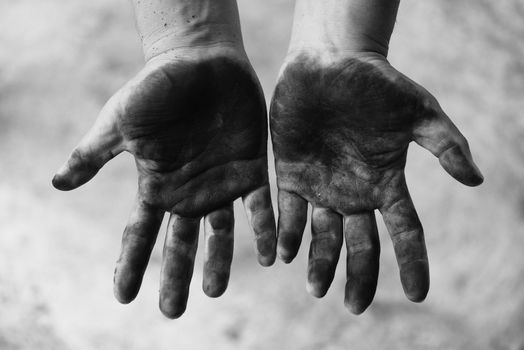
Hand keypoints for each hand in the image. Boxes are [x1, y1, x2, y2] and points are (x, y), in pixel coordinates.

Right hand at [52, 46, 276, 317]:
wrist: (200, 61)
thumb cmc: (157, 88)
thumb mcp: (121, 122)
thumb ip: (95, 154)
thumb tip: (57, 182)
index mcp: (157, 184)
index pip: (140, 233)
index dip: (131, 264)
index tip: (123, 297)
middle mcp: (189, 191)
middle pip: (180, 243)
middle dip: (176, 276)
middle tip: (173, 312)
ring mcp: (221, 183)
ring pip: (221, 234)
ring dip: (219, 262)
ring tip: (215, 291)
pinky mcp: (250, 169)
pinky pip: (260, 208)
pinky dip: (266, 232)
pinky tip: (272, 256)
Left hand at [270, 50, 482, 313]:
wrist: (330, 62)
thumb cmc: (376, 83)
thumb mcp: (418, 111)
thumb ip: (445, 144)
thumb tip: (476, 180)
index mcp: (385, 182)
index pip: (405, 232)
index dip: (413, 263)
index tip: (416, 296)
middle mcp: (353, 191)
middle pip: (359, 244)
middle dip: (357, 275)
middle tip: (353, 307)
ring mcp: (321, 185)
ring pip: (321, 235)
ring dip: (318, 262)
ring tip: (315, 288)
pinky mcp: (291, 173)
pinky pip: (287, 212)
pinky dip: (286, 235)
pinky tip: (283, 257)